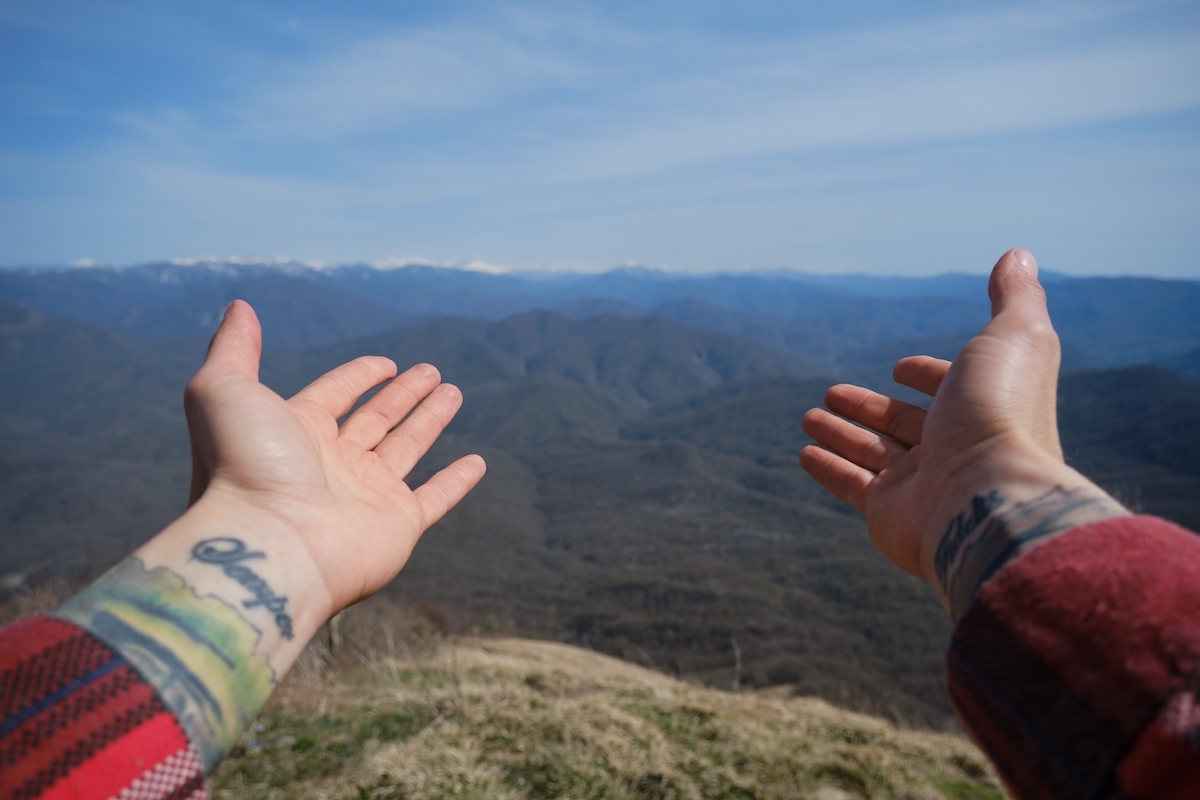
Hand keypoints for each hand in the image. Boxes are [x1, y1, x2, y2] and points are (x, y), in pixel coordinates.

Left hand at [178, 300, 485, 615]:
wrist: (268, 545)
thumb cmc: (242, 467)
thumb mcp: (223, 390)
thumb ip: (234, 348)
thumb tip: (240, 305)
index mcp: (295, 432)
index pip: (334, 395)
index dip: (360, 375)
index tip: (386, 362)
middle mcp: (331, 464)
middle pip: (376, 419)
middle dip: (403, 393)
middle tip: (432, 370)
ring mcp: (366, 496)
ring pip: (407, 449)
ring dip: (430, 420)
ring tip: (454, 391)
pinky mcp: (398, 525)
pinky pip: (435, 498)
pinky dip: (457, 482)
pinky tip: (478, 462)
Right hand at [799, 249, 1124, 614]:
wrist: (988, 498)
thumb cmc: (1000, 413)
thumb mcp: (1013, 336)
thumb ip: (1014, 296)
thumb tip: (1019, 253)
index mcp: (984, 408)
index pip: (951, 389)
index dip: (928, 375)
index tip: (901, 368)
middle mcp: (955, 448)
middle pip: (904, 424)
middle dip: (868, 406)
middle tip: (832, 391)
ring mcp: (922, 485)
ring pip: (871, 453)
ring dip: (839, 432)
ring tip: (807, 417)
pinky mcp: (889, 513)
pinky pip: (851, 485)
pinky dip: (828, 468)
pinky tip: (805, 452)